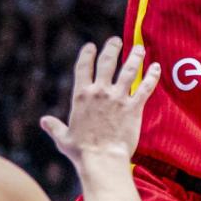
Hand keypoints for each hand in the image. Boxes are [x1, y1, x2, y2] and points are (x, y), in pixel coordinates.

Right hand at [39, 38, 160, 164]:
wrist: (102, 159)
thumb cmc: (82, 152)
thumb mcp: (63, 138)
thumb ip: (54, 127)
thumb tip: (44, 121)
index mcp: (81, 95)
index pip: (83, 67)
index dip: (87, 54)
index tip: (91, 46)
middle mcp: (100, 92)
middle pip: (107, 62)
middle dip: (112, 48)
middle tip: (116, 41)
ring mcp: (118, 98)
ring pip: (129, 70)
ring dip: (135, 57)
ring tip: (139, 48)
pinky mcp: (133, 107)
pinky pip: (145, 87)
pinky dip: (152, 76)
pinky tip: (156, 68)